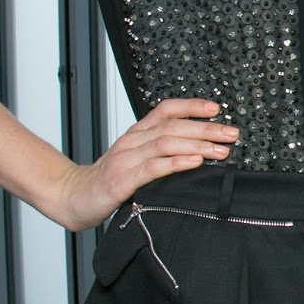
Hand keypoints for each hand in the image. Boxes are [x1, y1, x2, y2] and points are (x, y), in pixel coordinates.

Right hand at [52, 99, 238, 230]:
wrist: (72, 197)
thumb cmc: (107, 180)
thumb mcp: (135, 159)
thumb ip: (159, 151)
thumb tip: (198, 147)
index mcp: (136, 133)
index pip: (166, 110)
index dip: (192, 106)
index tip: (217, 109)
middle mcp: (131, 142)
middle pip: (172, 126)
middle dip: (205, 128)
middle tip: (231, 133)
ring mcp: (125, 160)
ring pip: (165, 143)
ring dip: (197, 144)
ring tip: (220, 149)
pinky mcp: (120, 181)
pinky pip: (152, 168)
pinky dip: (176, 162)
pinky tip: (194, 161)